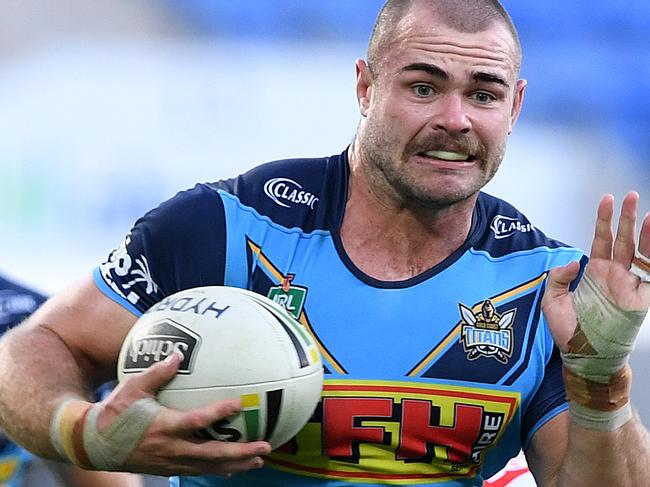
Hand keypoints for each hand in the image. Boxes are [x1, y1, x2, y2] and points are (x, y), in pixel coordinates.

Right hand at [97, 353, 271, 476]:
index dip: (218, 413)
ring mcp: (171, 462)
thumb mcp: (132, 387)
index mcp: (164, 426)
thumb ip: (157, 371)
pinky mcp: (169, 468)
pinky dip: (219, 469)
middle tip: (265, 447)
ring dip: (236, 464)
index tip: (238, 403)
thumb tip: (178, 352)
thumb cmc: (113, 412)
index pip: (197, 421)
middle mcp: (171, 448)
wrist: (94, 444)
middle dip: (240, 452)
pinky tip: (235, 467)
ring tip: (259, 459)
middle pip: (212, 454)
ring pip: (209, 467)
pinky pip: (199, 471)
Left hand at [542, 192, 649, 351]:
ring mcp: (628, 286)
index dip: (604, 220)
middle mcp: (614, 276)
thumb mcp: (552, 300)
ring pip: (641, 253)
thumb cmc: (567, 331)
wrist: (582, 356)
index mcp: (596, 272)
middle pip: (624, 240)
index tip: (606, 200)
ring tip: (647, 213)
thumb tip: (574, 261)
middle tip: (630, 195)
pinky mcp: (640, 301)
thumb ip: (559, 277)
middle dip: (627, 217)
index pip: (602, 239)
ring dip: (645, 233)